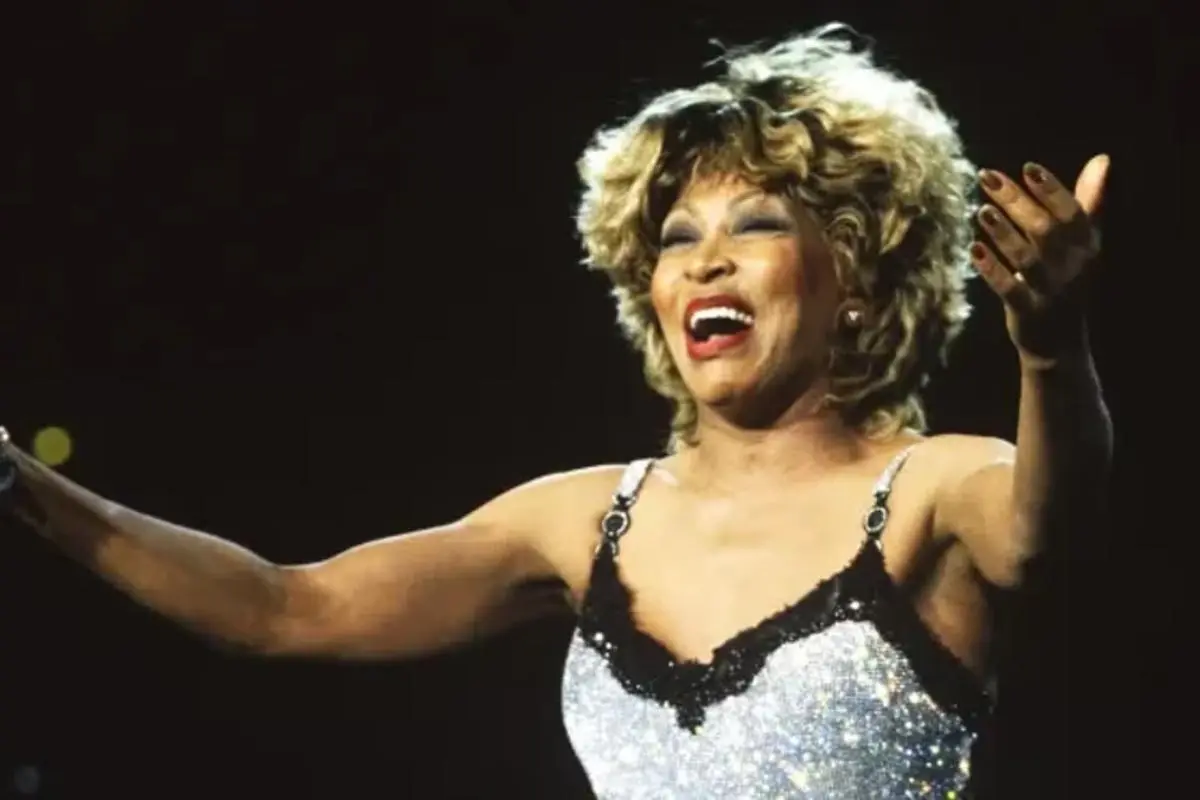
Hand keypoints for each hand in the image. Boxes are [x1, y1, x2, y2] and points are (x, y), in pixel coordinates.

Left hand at [969, 154, 1108, 366]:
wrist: (1060, 343)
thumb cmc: (1066, 282)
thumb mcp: (1083, 245)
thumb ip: (1087, 204)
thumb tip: (1101, 160)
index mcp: (1087, 246)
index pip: (1072, 213)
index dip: (1052, 190)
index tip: (1028, 167)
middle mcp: (1073, 268)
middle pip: (1046, 230)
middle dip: (1017, 201)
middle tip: (987, 177)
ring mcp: (1051, 291)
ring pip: (1027, 258)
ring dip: (1004, 233)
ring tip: (982, 210)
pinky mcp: (1028, 312)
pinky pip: (1009, 289)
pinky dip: (992, 269)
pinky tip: (974, 250)